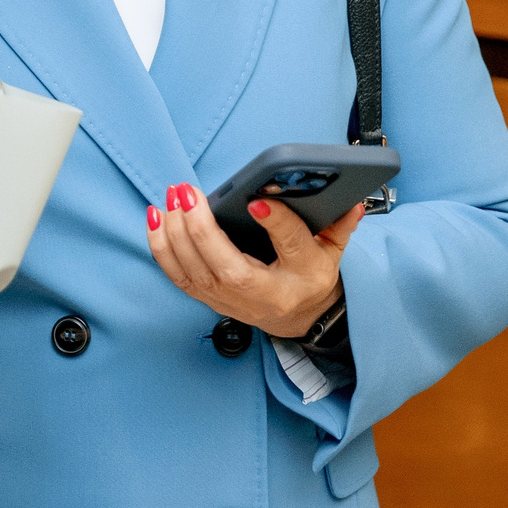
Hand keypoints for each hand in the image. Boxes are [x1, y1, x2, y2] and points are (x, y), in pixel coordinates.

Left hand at [147, 183, 365, 338]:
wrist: (297, 317)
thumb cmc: (310, 276)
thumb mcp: (332, 251)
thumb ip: (339, 225)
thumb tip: (351, 201)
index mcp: (301, 278)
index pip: (291, 248)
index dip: (276, 224)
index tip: (256, 201)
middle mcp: (263, 295)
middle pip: (227, 266)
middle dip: (201, 228)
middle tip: (187, 191)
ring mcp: (232, 302)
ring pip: (195, 272)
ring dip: (175, 233)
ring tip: (170, 198)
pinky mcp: (209, 300)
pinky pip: (178, 277)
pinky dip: (162, 248)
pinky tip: (155, 217)